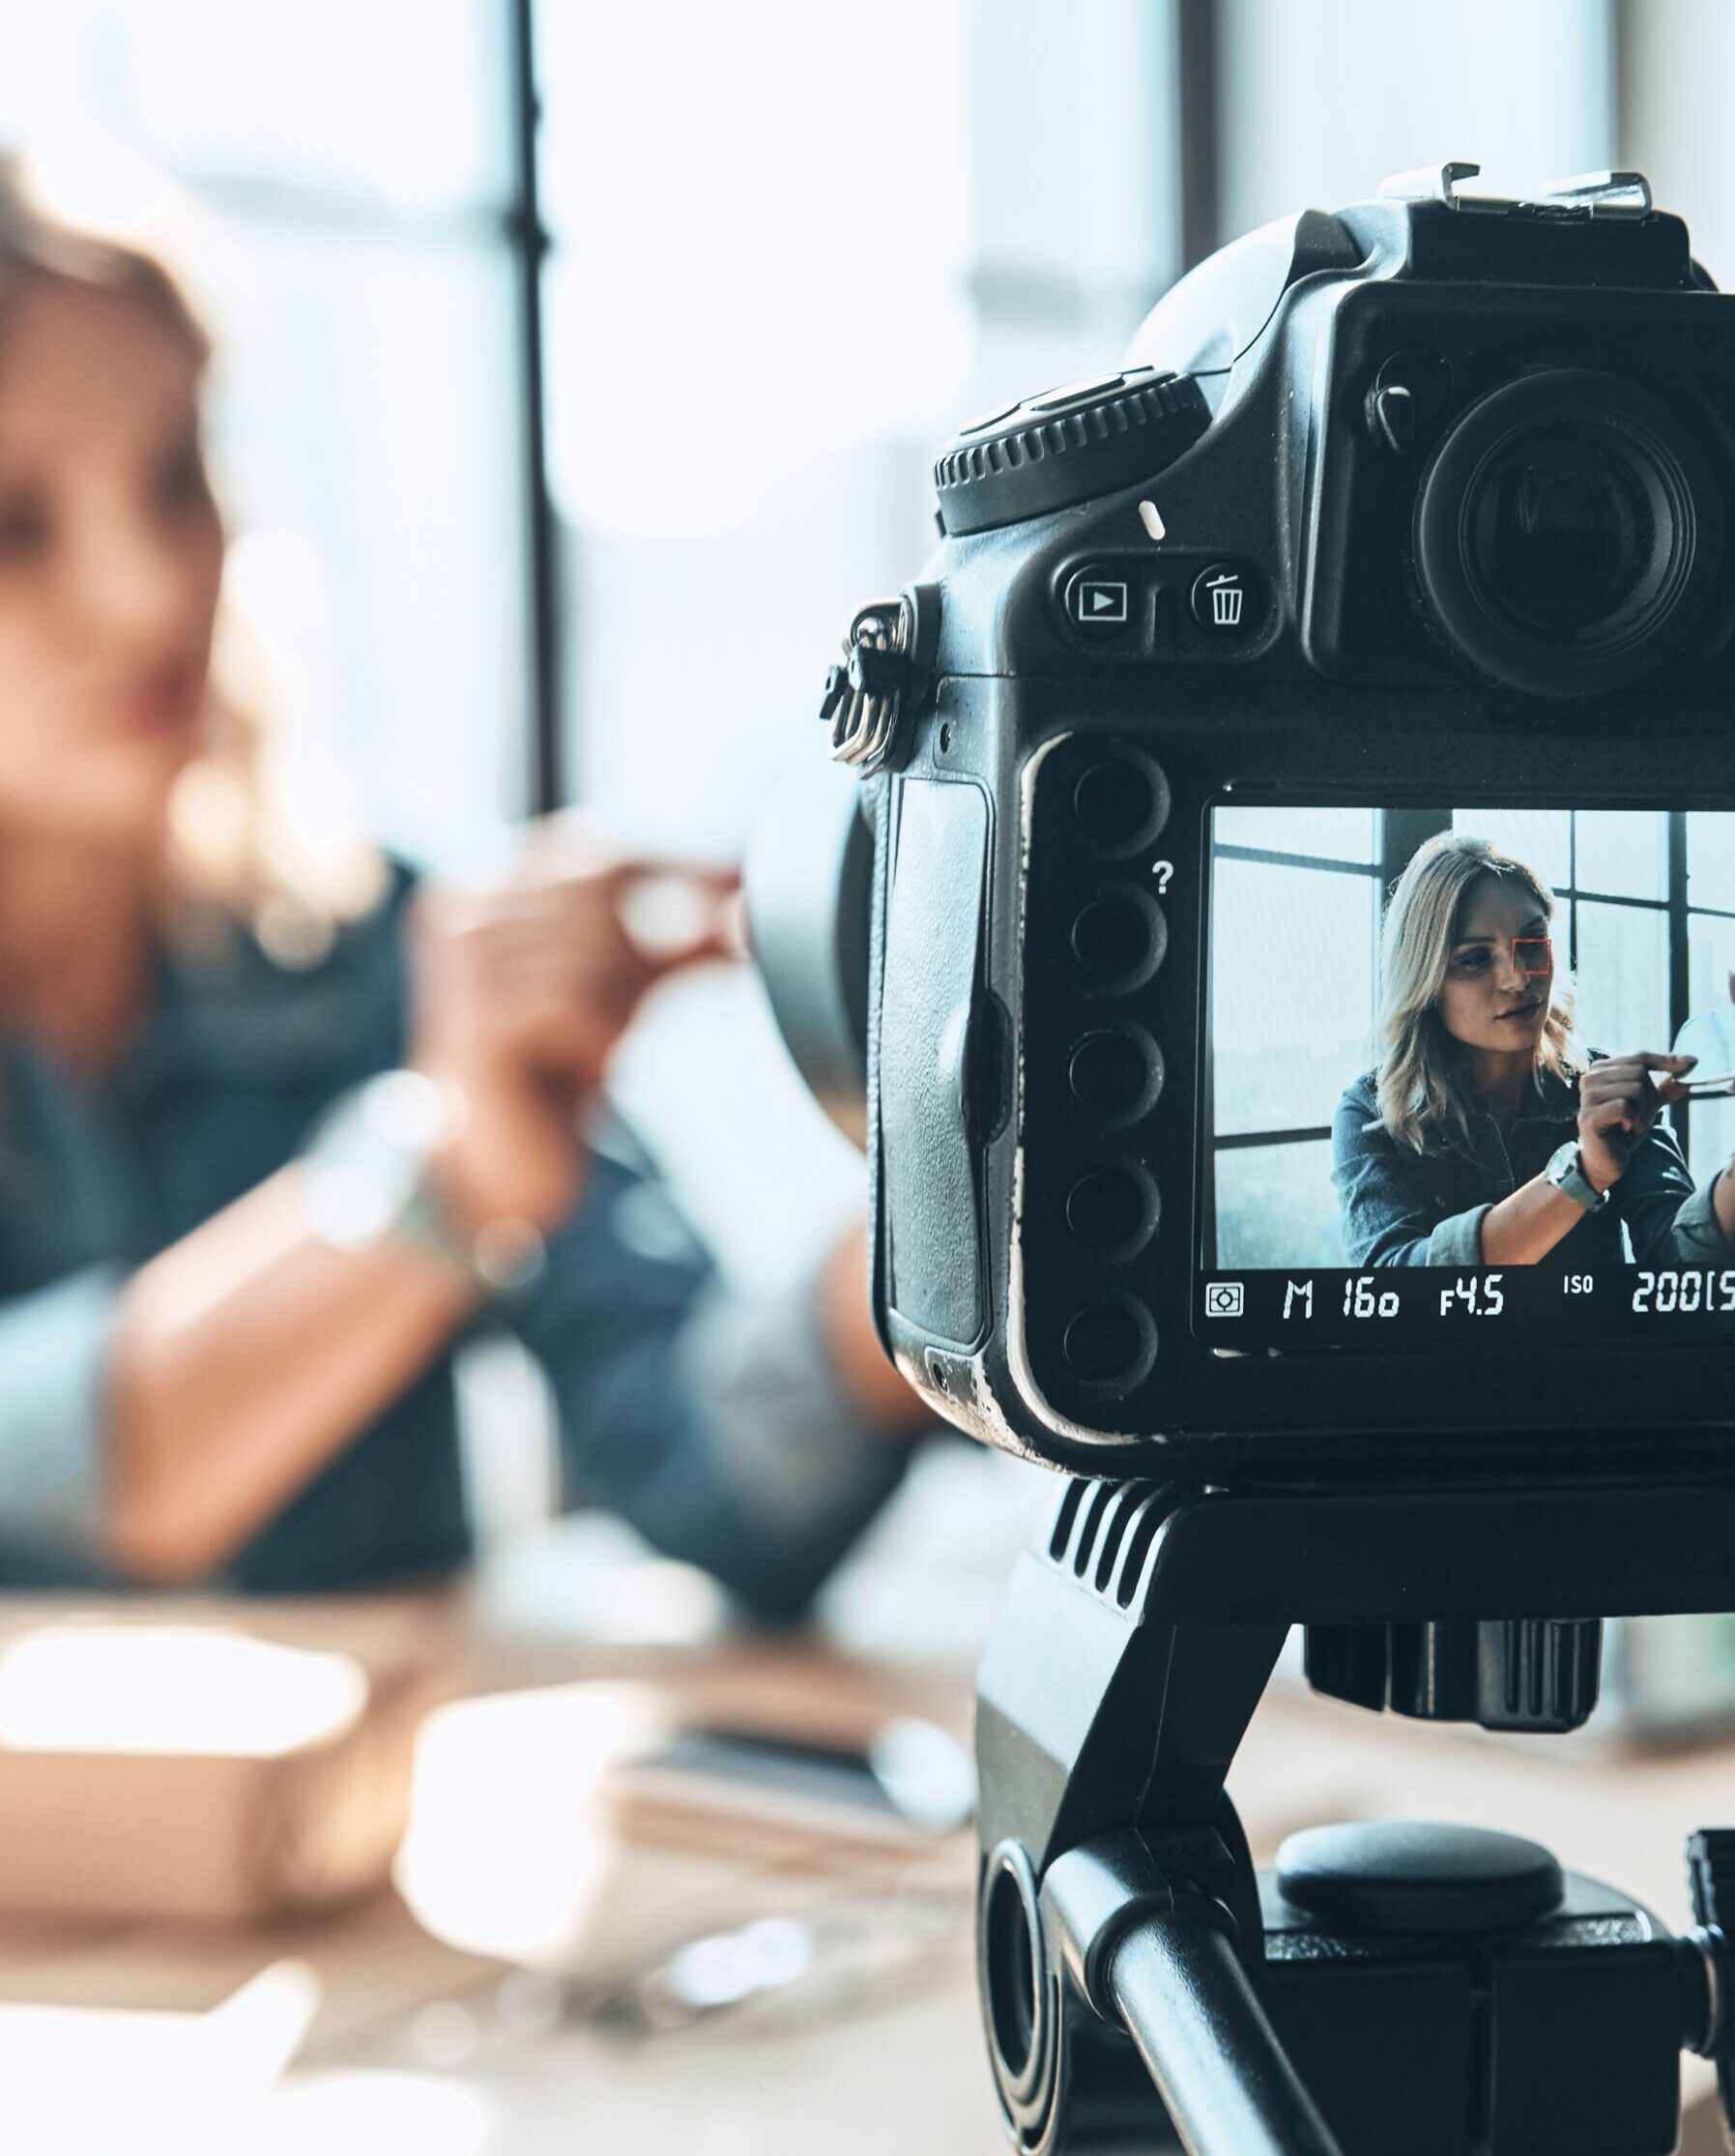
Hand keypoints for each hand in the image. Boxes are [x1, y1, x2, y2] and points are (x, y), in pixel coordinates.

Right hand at [408, 831, 738, 1231]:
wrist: (502, 1165)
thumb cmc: (556, 1066)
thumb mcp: (624, 986)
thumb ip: (680, 938)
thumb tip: (751, 895)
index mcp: (485, 886)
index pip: (594, 852)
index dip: (673, 865)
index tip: (742, 877)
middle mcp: (460, 911)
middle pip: (601, 895)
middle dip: (644, 951)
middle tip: (631, 1013)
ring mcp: (459, 965)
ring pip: (597, 951)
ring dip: (616, 1009)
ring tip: (588, 1051)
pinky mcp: (475, 1021)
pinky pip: (577, 1003)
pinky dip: (599, 1039)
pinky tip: (579, 1069)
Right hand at [1576, 1051, 1696, 1192]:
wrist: (1606, 1159)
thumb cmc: (1624, 1128)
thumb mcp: (1648, 1104)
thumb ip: (1665, 1087)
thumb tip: (1688, 1069)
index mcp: (1602, 1069)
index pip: (1640, 1057)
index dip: (1666, 1060)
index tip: (1692, 1062)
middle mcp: (1591, 1078)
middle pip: (1640, 1073)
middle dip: (1649, 1098)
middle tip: (1640, 1117)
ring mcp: (1587, 1097)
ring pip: (1634, 1089)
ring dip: (1642, 1113)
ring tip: (1632, 1125)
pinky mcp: (1589, 1116)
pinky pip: (1624, 1107)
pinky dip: (1633, 1121)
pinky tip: (1625, 1130)